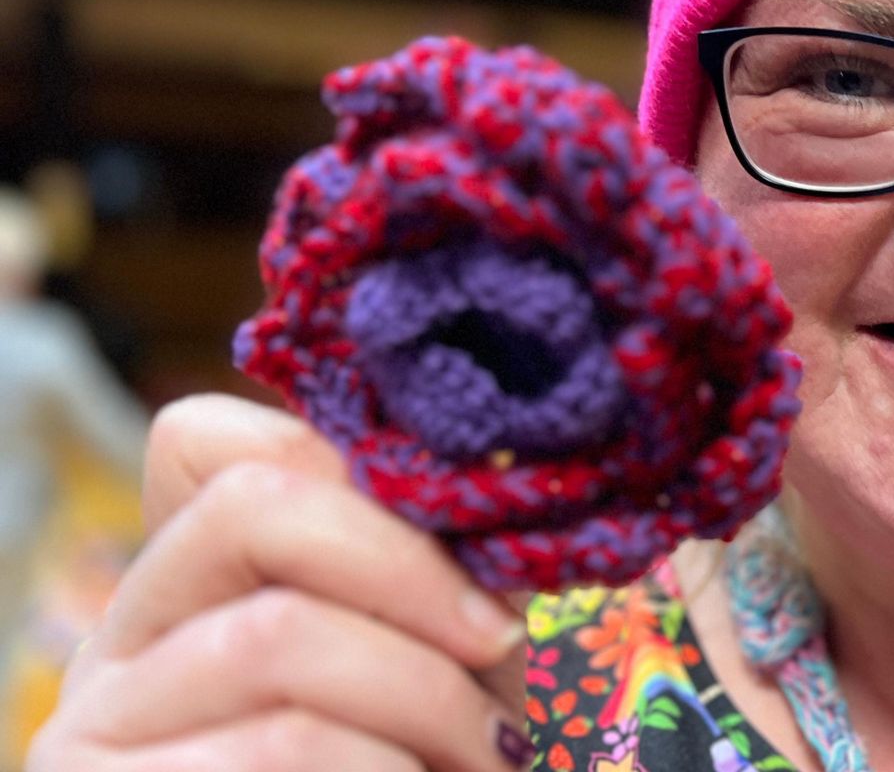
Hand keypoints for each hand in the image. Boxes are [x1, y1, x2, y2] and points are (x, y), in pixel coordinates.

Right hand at [27, 394, 535, 771]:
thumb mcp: (417, 695)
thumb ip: (416, 601)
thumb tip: (498, 515)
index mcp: (183, 598)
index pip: (212, 446)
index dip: (356, 481)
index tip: (468, 553)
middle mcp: (112, 656)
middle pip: (258, 514)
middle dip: (417, 578)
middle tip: (510, 666)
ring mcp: (90, 745)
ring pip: (278, 640)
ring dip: (426, 701)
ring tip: (491, 763)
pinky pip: (277, 748)